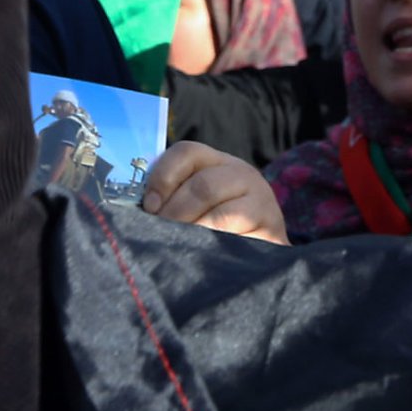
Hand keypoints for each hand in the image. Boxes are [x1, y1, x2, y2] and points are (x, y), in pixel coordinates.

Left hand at [141, 142, 290, 242]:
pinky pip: (236, 239)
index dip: (163, 177)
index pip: (187, 152)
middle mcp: (242, 174)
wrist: (261, 253)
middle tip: (158, 235)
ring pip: (219, 216)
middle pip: (202, 185)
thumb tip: (140, 210)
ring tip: (179, 249)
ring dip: (192, 234)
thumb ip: (172, 199)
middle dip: (174, 213)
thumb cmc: (217, 228)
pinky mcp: (272, 230)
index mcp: (218, 162)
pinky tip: (202, 258)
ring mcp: (261, 201)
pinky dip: (212, 250)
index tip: (148, 207)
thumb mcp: (195, 205)